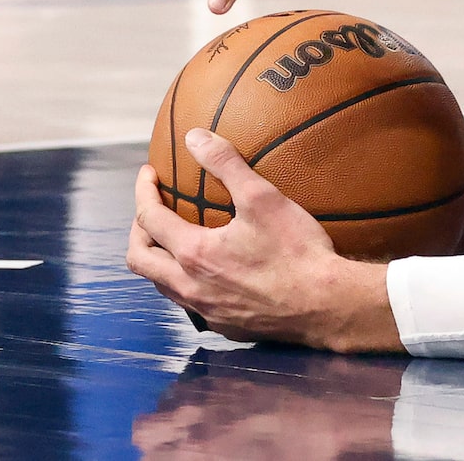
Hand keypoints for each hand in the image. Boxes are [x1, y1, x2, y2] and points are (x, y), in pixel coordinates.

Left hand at [127, 131, 399, 351]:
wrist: (324, 304)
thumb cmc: (296, 251)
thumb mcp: (263, 198)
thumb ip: (226, 164)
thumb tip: (195, 137)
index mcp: (193, 253)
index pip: (149, 219)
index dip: (144, 192)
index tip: (149, 174)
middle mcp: (189, 286)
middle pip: (139, 259)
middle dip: (138, 230)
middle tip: (152, 209)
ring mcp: (203, 311)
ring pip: (161, 285)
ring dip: (159, 259)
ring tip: (175, 239)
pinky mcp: (223, 325)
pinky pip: (188, 302)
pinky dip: (185, 281)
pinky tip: (209, 271)